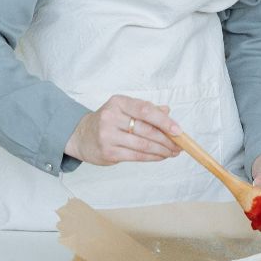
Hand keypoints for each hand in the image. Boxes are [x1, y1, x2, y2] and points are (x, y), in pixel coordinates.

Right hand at [65, 95, 182, 165]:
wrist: (81, 135)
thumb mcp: (125, 109)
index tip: (178, 130)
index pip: (145, 110)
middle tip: (179, 145)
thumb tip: (168, 111)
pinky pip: (136, 156)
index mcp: (118, 102)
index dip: (164, 120)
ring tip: (172, 152)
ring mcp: (108, 136)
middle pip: (146, 130)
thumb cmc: (109, 120)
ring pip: (143, 145)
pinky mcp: (108, 152)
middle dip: (166, 139)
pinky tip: (160, 157)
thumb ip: (146, 109)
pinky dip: (151, 157)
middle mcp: (111, 118)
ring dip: (161, 150)